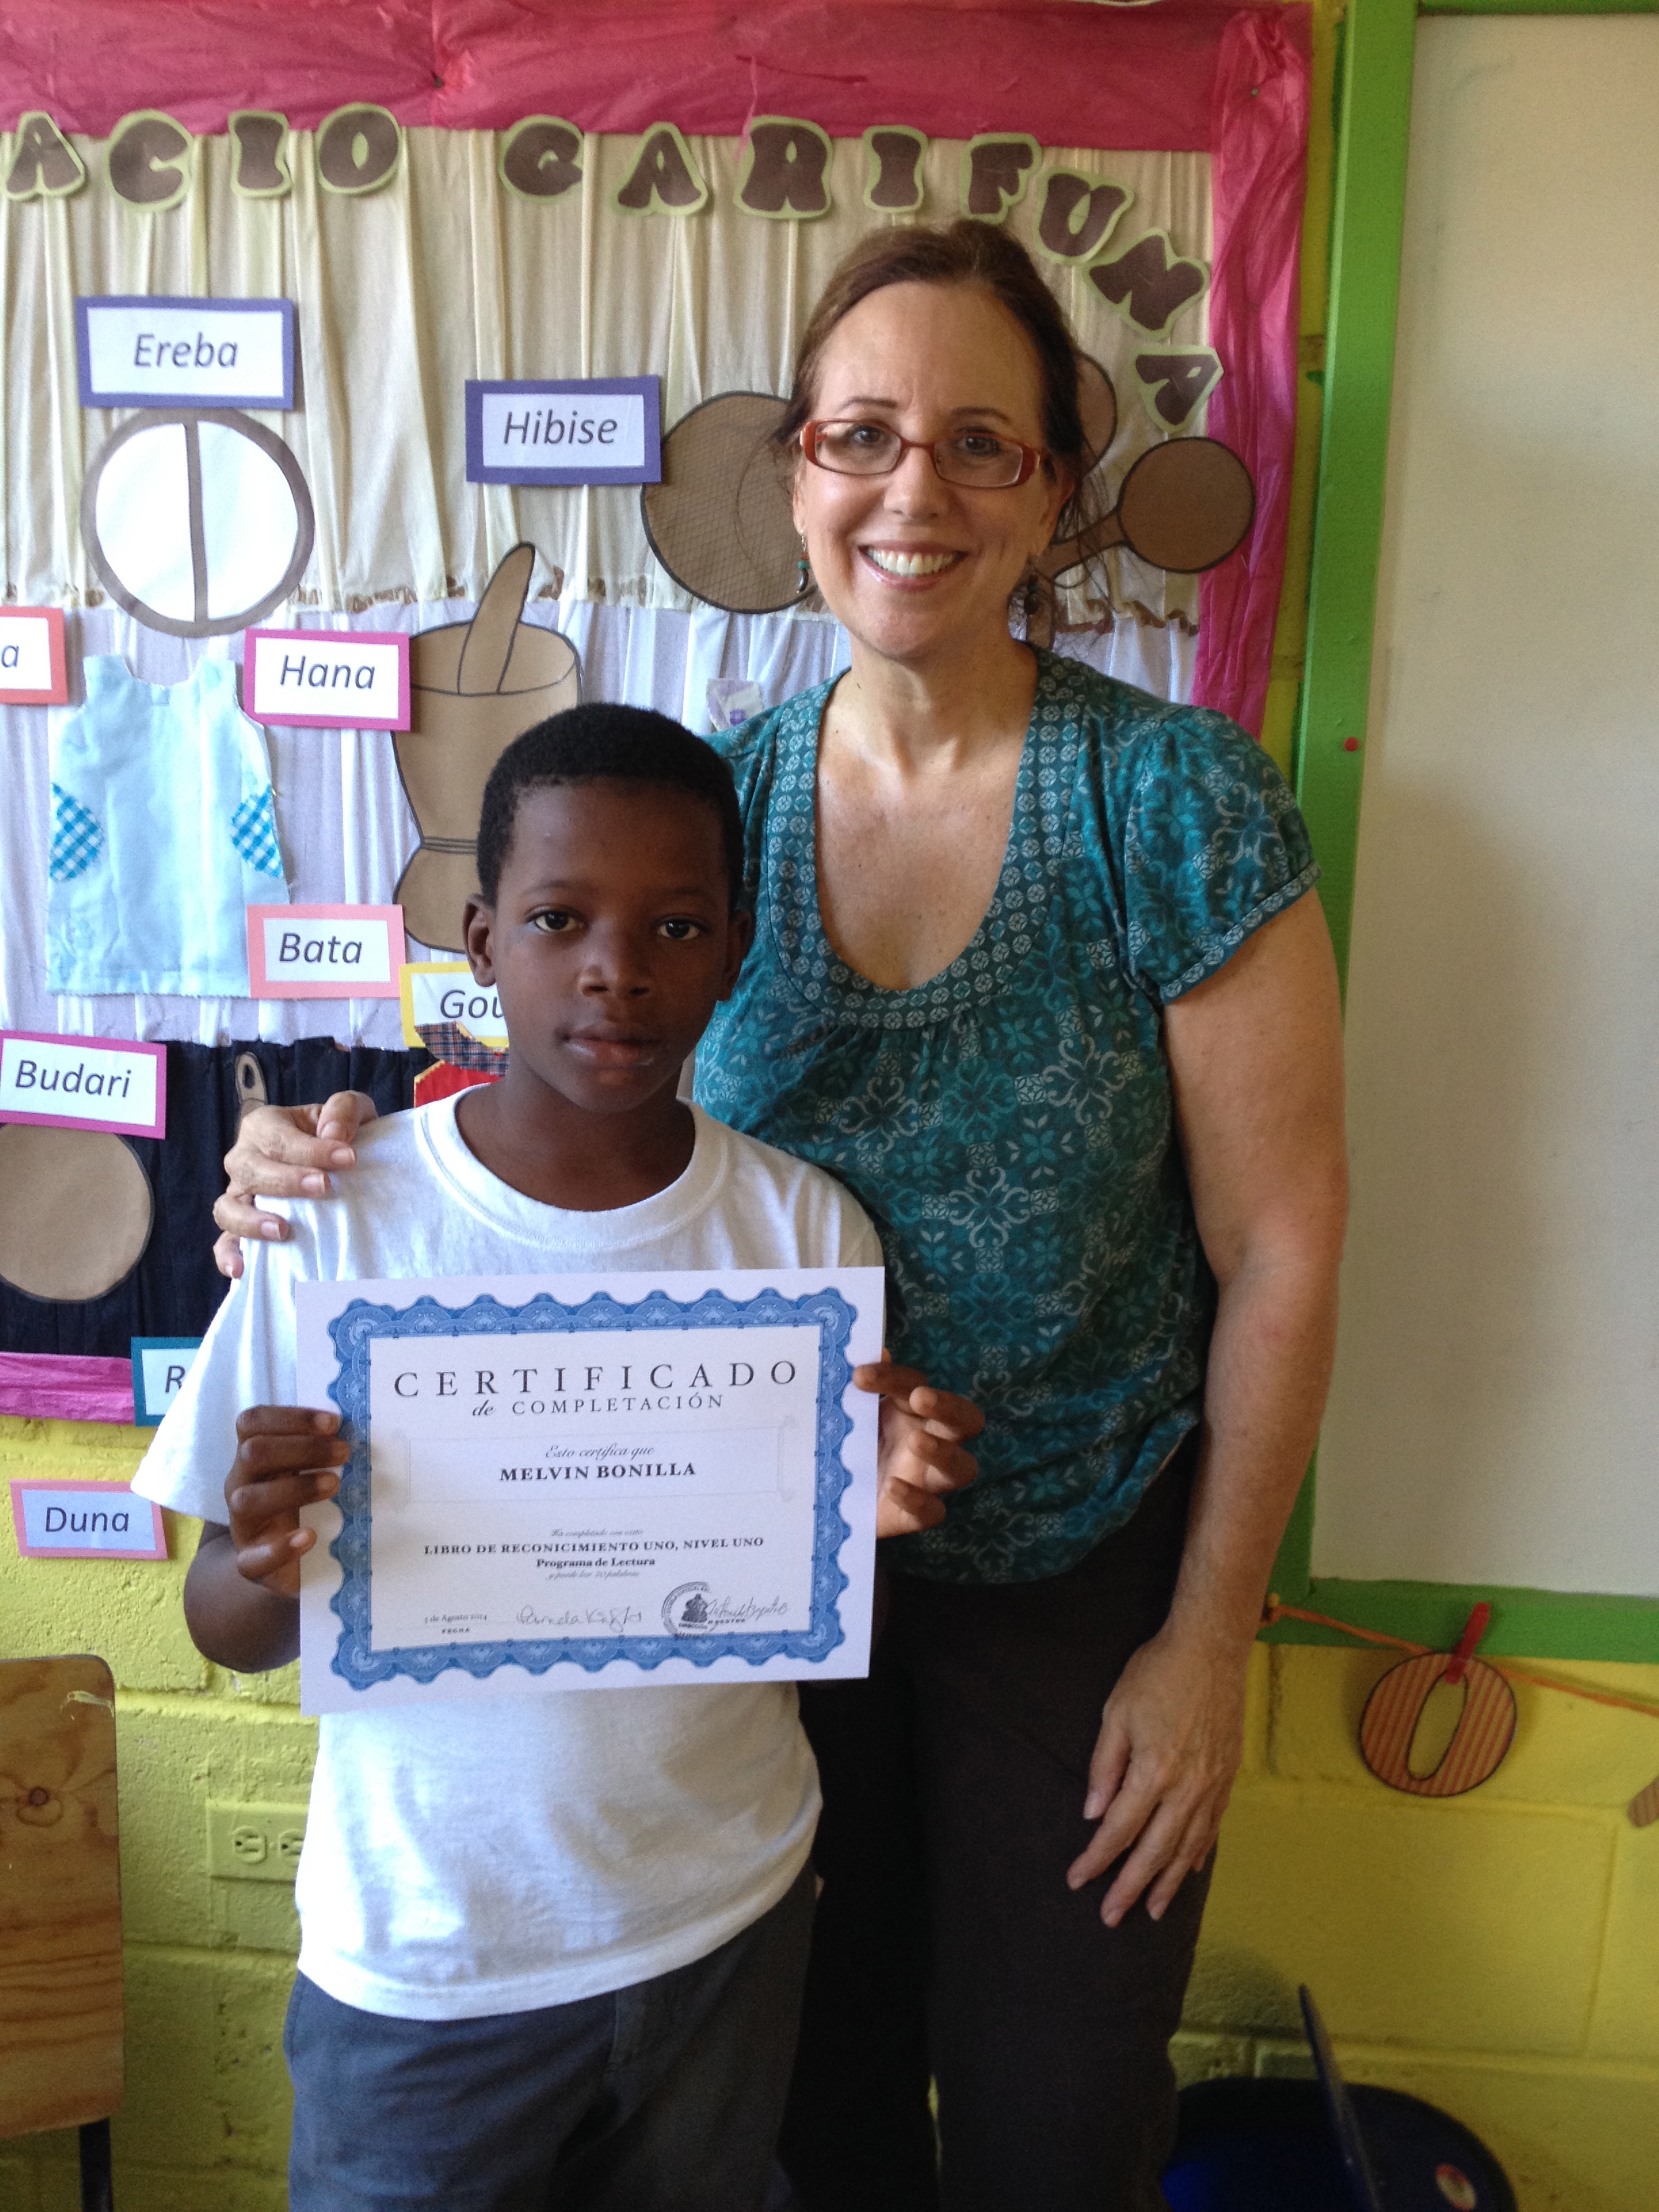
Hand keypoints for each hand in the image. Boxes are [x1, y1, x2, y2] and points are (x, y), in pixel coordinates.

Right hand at [213, 1093, 377, 1277]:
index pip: (279, 1137)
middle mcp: (244, 1159)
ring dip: (252, 1221)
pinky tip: (242, 1270)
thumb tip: (334, 1135)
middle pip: (250, 1170)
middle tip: (324, 1187)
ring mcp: (239, 1196)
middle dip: (286, 1180)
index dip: (312, 1149)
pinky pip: (225, 1242)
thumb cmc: (340, 1135)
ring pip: (228, 1208)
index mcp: (265, 1126)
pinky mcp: (242, 1227)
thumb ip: (343, 1110)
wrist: (339, 1163)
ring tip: (282, 1230)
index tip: (348, 1158)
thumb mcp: (350, 1111)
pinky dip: (228, 1255)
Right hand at [224, 1407, 349, 1596]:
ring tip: (334, 1484)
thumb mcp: (306, 1472)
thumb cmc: (301, 1506)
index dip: (290, 1417)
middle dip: (302, 1448)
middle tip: (344, 1452)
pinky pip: (250, 1559)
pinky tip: (310, 1537)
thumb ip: (321, 1451)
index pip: (253, 1423)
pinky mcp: (249, 1564)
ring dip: (295, 1488)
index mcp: (253, 1458)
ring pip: (246, 1500)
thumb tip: (364, 1429)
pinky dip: (282, 1547)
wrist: (280, 1563)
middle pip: (253, 1454)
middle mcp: (240, 1486)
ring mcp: (242, 1526)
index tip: (333, 1422)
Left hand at [856, 1357, 981, 1537]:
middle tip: (920, 1397)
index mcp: (915, 1411)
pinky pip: (932, 1512)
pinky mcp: (915, 1515)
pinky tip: (893, 1486)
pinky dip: (917, 1499)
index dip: (893, 1378)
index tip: (860, 1376)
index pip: (915, 1384)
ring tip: (917, 1441)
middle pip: (965, 1420)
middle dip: (948, 1406)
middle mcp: (932, 1440)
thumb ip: (861, 1389)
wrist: (833, 1499)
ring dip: (943, 1452)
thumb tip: (876, 1350)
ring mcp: (928, 1480)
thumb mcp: (849, 1416)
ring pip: (963, 1468)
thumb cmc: (849, 1445)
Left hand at [1066, 1624, 1246, 1924]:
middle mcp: (1186, 1788)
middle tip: (1112, 1917)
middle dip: (1130, 1887)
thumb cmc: (1156, 1674)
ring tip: (1153, 1910)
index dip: (1096, 1860)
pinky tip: (1186, 1870)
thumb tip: (1093, 1813)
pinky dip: (1197, 1853)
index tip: (1077, 1880)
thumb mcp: (1116, 1713)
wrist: (1211, 1648)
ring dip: (1167, 1882)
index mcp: (1153, 1772)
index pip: (1118, 1829)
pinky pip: (1212, 1826)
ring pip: (1187, 1847)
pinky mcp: (1228, 1776)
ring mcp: (1212, 1785)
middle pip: (1153, 1851)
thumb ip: (1104, 1767)